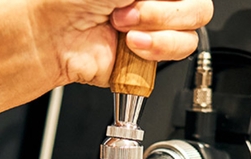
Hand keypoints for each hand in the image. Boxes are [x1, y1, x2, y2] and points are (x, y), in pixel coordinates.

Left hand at [21, 0, 213, 87]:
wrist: (52, 33)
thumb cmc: (73, 0)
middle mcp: (156, 5)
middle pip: (199, 10)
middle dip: (164, 13)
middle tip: (128, 13)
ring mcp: (155, 32)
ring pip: (191, 35)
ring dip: (159, 33)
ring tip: (125, 29)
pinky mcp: (148, 60)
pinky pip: (176, 57)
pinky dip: (155, 50)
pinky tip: (131, 45)